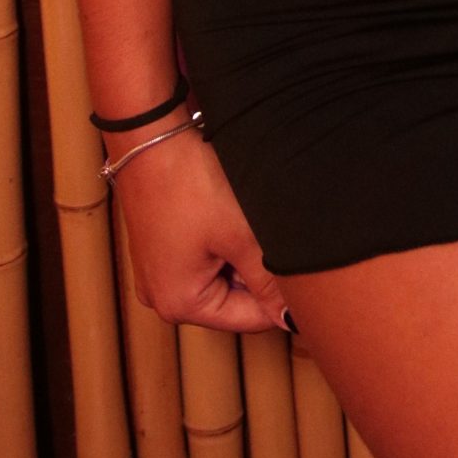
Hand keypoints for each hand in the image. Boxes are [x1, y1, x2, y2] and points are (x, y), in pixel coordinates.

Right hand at [110, 122, 290, 334]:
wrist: (152, 137)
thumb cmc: (192, 185)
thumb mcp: (240, 237)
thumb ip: (268, 283)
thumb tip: (291, 319)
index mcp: (179, 304)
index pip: (249, 319)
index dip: (282, 300)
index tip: (306, 277)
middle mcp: (162, 295)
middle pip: (234, 298)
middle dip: (259, 273)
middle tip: (275, 238)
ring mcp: (159, 271)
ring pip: (222, 275)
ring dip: (243, 255)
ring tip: (251, 223)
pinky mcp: (162, 247)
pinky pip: (205, 257)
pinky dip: (226, 242)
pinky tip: (235, 215)